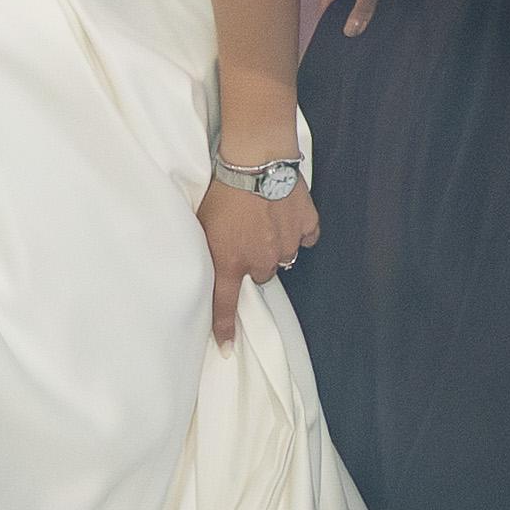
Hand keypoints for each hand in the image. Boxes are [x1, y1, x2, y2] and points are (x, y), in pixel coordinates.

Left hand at [199, 177, 318, 343]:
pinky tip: (286, 212)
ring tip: (265, 217)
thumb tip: (214, 264)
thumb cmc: (223, 189)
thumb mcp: (203, 223)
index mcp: (231, 262)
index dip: (225, 328)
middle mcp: (260, 261)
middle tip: (248, 234)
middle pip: (261, 274)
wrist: (255, 162)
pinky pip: (305, 236)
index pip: (225, 304)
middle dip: (256, 259)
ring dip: (275, 244)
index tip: (227, 346)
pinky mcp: (306, 226)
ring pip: (283, 256)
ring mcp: (286, 245)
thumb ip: (211, 251)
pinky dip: (298, 229)